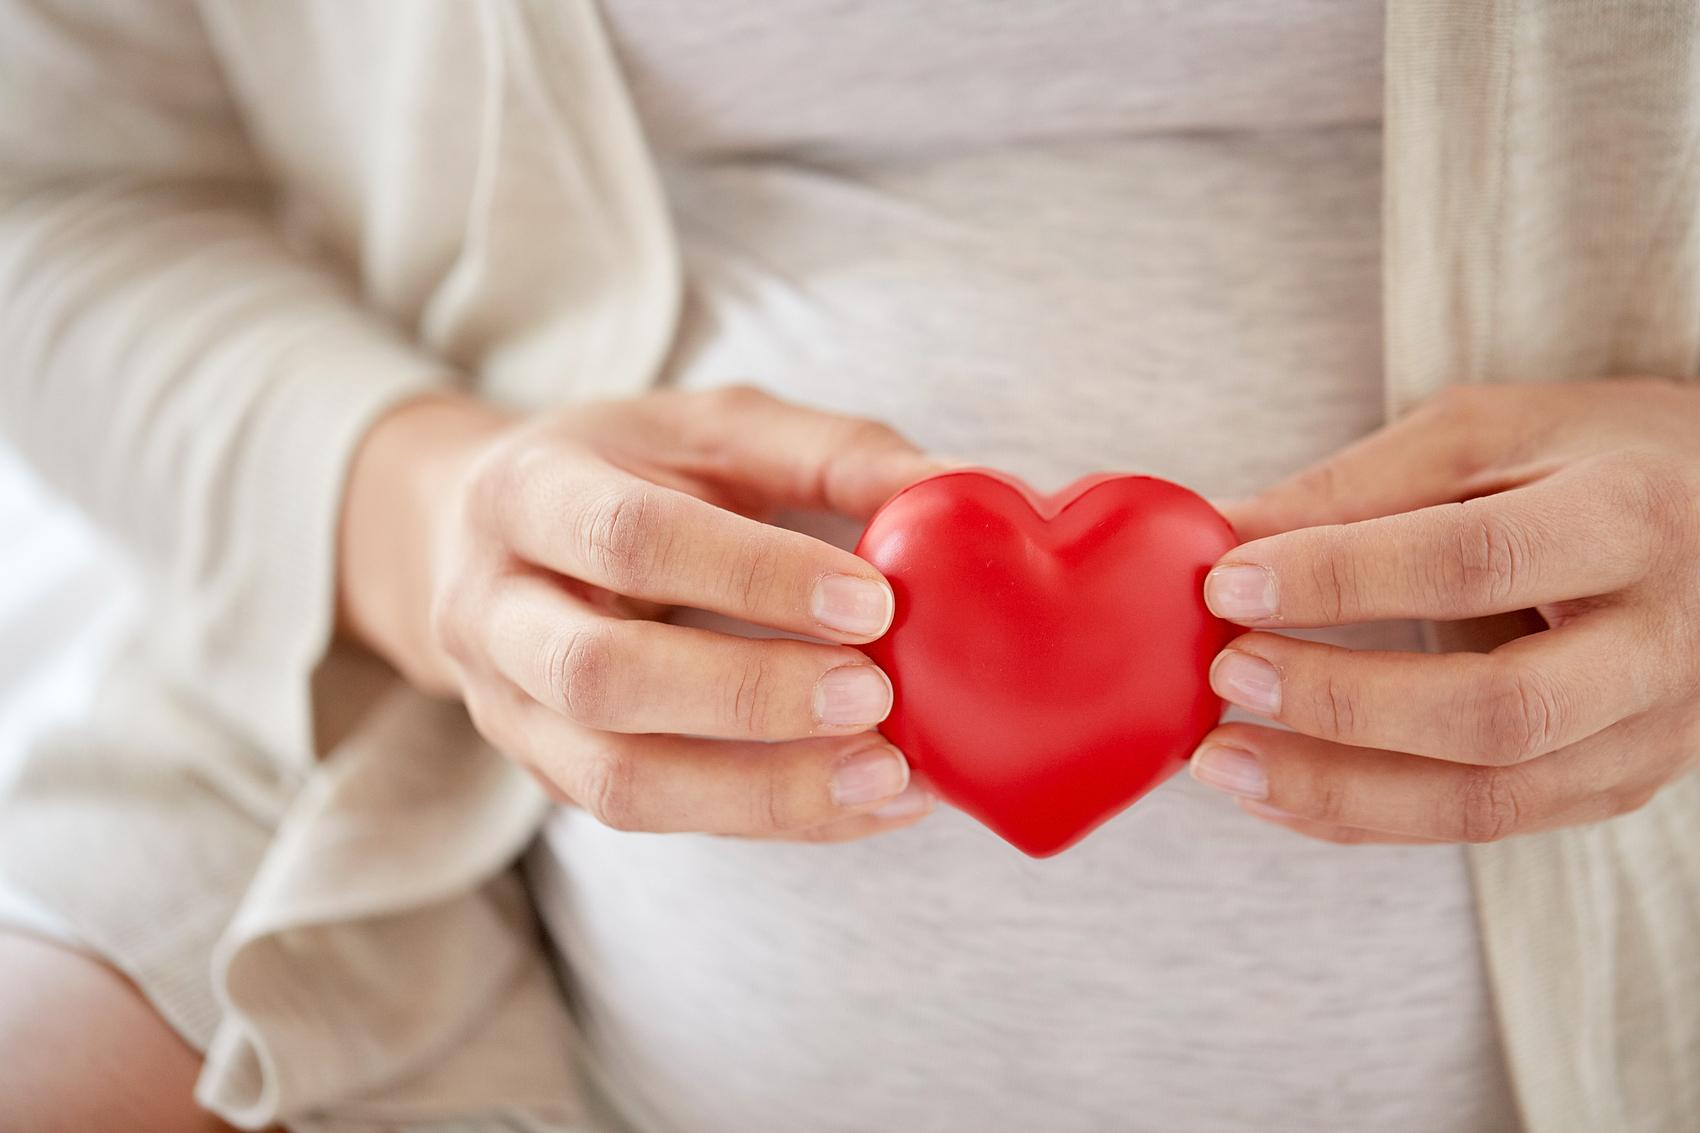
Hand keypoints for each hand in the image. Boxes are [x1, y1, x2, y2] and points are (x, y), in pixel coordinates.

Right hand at [339, 385, 946, 840]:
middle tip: (876, 696)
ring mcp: (509, 711)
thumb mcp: (713, 430)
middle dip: (748, 696)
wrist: (479, 536)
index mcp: (528, 493)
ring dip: (762, 791)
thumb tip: (967, 487)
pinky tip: (867, 802)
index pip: (630, 540)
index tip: (873, 600)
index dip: (752, 576)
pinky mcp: (549, 777)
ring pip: (617, 782)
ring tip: (890, 776)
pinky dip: (772, 818)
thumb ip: (831, 455)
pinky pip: (657, 821)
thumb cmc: (623, 471)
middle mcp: (494, 611)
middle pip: (599, 677)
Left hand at [1192, 379, 1699, 843]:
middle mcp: (1661, 644)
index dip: (1341, 578)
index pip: (1475, 561)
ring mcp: (1650, 732)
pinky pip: (1478, 823)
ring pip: (1485, 798)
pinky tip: (1275, 791)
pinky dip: (1363, 815)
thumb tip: (1215, 534)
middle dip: (1339, 703)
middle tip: (1225, 675)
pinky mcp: (1617, 785)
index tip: (1228, 582)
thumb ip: (1352, 490)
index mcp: (1632, 518)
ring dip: (1334, 789)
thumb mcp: (1486, 435)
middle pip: (1495, 711)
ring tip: (1219, 759)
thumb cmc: (1596, 459)